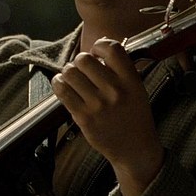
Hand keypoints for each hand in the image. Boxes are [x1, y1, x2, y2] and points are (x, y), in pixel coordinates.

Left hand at [51, 38, 163, 195]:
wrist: (134, 149)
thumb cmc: (134, 117)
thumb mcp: (136, 89)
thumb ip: (120, 70)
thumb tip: (95, 49)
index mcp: (131, 81)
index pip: (111, 48)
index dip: (99, 46)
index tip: (97, 54)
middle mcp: (114, 91)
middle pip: (84, 59)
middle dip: (80, 62)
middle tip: (83, 70)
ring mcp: (97, 104)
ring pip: (70, 72)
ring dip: (69, 73)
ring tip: (74, 79)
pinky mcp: (83, 117)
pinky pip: (62, 90)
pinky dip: (59, 84)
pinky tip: (64, 86)